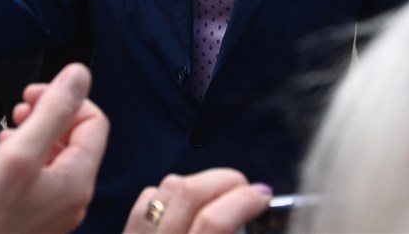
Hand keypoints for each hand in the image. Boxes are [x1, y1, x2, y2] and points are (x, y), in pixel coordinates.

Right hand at [0, 64, 108, 232]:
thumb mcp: (17, 156)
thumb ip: (52, 113)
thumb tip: (80, 75)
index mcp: (76, 182)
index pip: (94, 122)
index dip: (66, 99)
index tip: (30, 94)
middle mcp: (73, 198)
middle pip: (78, 137)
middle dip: (51, 113)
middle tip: (19, 107)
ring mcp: (54, 210)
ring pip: (57, 155)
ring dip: (37, 131)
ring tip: (10, 126)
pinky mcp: (34, 216)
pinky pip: (42, 174)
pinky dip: (26, 153)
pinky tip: (3, 152)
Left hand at [123, 169, 270, 233]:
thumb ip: (226, 232)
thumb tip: (248, 213)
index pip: (214, 222)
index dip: (244, 201)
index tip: (263, 195)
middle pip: (188, 193)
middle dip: (225, 180)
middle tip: (247, 188)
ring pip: (165, 189)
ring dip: (199, 182)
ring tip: (220, 193)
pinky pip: (146, 201)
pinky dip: (169, 193)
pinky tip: (185, 204)